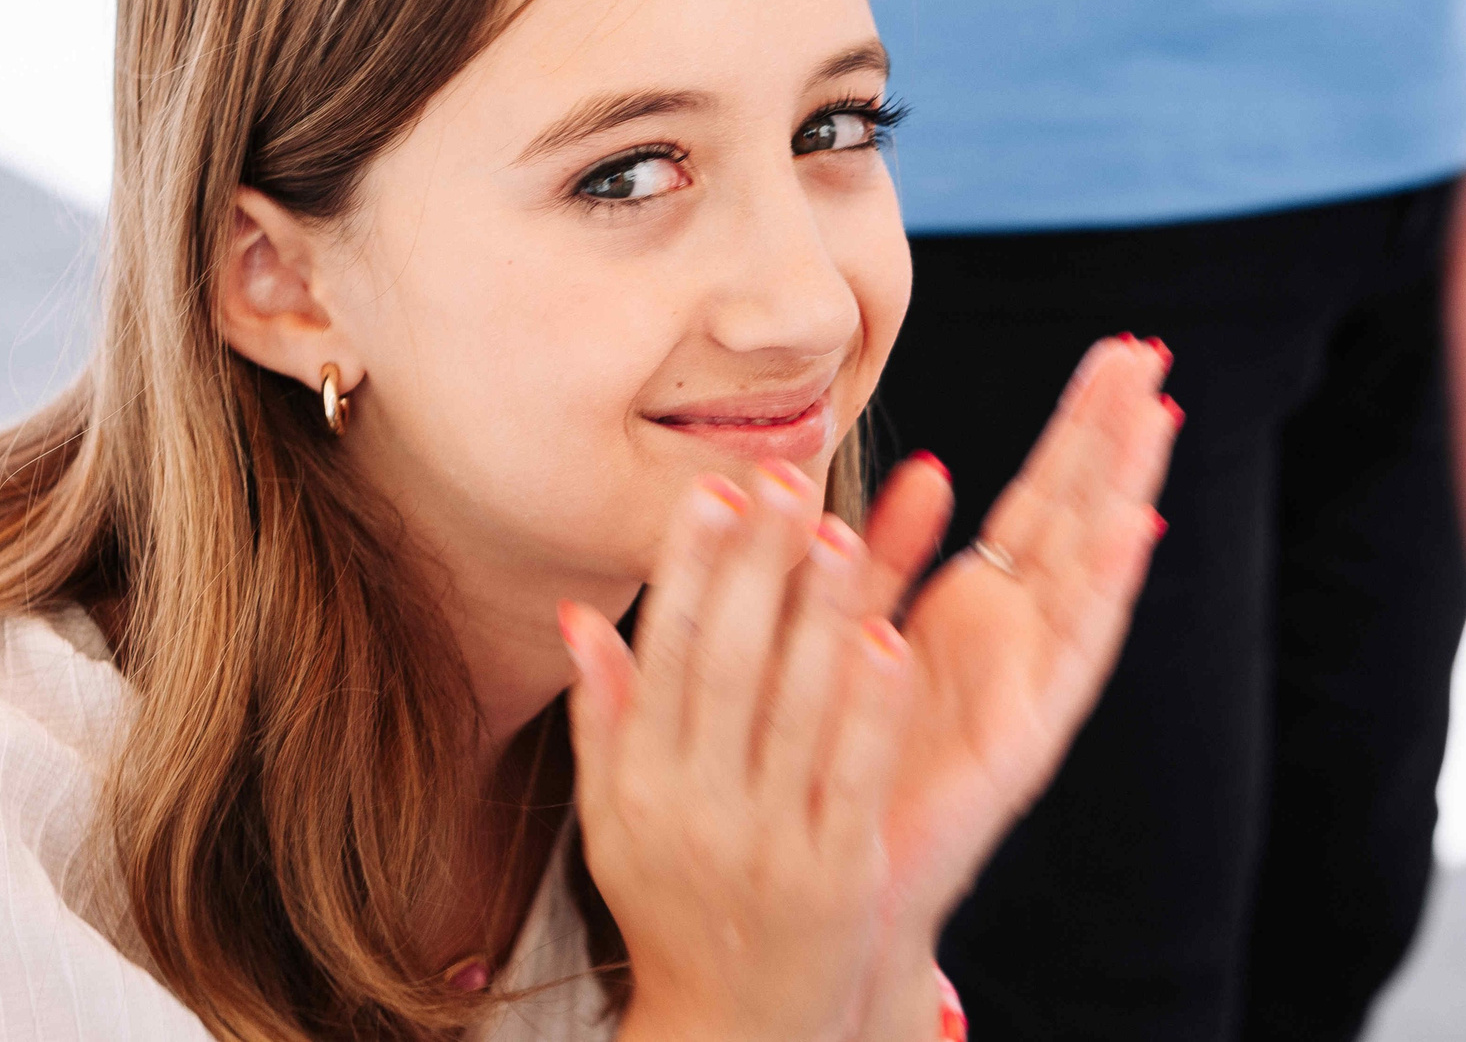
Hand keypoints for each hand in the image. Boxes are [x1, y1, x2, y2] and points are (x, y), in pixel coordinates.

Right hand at [563, 461, 912, 1041]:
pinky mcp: (835, 879)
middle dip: (756, 567)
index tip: (714, 490)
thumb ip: (604, 717)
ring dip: (818, 615)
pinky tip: (889, 641)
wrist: (734, 1034)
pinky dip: (869, 709)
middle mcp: (693, 812)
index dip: (692, 568)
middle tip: (783, 480)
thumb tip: (575, 613)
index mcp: (640, 787)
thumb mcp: (618, 822)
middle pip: (729, 667)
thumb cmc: (677, 909)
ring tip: (842, 533)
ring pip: (794, 710)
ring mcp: (765, 846)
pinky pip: (852, 779)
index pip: (666, 654)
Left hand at [852, 335, 1180, 962]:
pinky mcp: (1024, 738)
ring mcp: (1030, 686)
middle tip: (1149, 350)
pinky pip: (1074, 653)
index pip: (1043, 497)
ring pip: (1090, 566)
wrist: (829, 875)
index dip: (1078, 427)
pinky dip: (1107, 589)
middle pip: (1079, 516)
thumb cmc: (839, 753)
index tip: (1114, 353)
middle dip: (1113, 434)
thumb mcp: (847, 627)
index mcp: (978, 609)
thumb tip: (928, 465)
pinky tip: (1136, 529)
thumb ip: (881, 552)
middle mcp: (1017, 640)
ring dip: (1125, 489)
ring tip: (1158, 413)